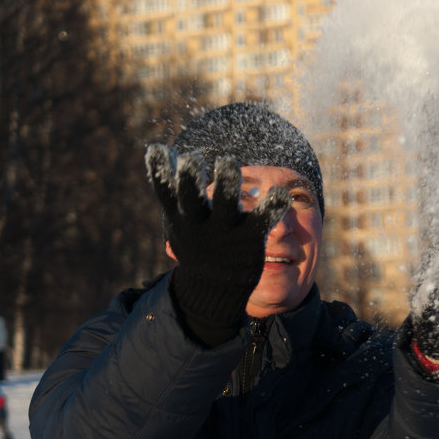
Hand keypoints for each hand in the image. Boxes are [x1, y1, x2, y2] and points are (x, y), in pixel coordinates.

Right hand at [145, 144, 290, 336]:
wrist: (216, 289)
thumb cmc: (198, 243)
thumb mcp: (180, 220)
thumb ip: (172, 190)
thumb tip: (157, 150)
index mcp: (181, 217)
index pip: (166, 193)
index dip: (160, 172)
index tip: (157, 149)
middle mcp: (201, 225)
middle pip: (192, 201)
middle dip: (190, 182)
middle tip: (190, 160)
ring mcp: (226, 233)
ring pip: (226, 208)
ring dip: (226, 186)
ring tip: (226, 162)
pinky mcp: (250, 239)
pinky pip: (262, 222)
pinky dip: (271, 208)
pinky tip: (282, 192)